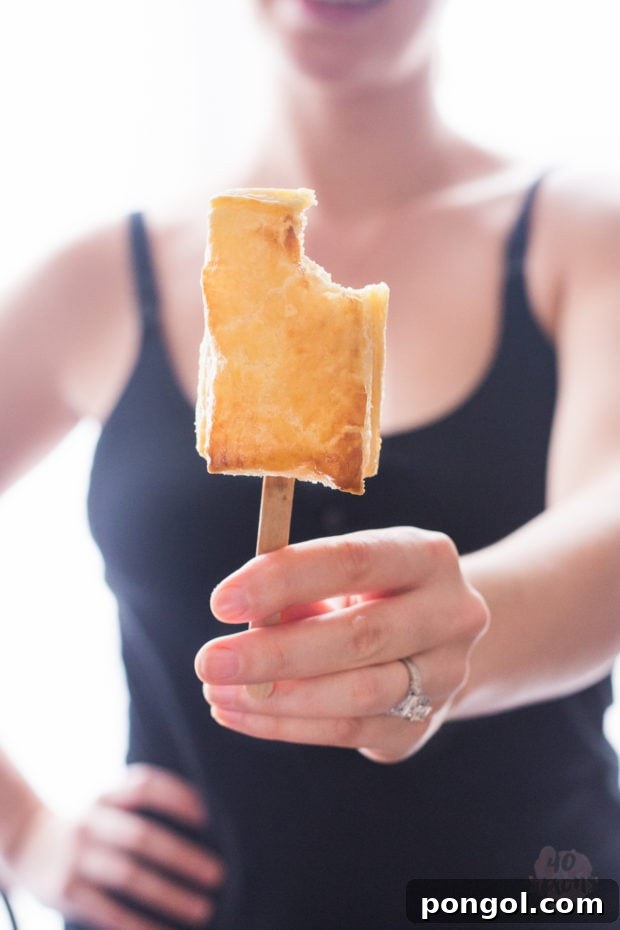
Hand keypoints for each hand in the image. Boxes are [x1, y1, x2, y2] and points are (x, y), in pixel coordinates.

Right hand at [5, 764, 224, 928]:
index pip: (146, 787)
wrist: (26, 839)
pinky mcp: (64, 892)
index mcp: (106, 795)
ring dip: (169, 895)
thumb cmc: (91, 821)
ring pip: (128, 877)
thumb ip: (144, 798)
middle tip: (219, 874)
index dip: (178, 798)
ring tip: (202, 909)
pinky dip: (137, 923)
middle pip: (142, 837)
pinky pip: (106, 910)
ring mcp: (76, 857)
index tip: (209, 816)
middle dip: (183, 857)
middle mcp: (90, 822)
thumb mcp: (109, 799)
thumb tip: (205, 813)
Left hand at [196, 527, 488, 762]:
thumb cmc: (371, 592)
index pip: (353, 561)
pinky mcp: (421, 725)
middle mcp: (450, 615)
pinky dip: (285, 726)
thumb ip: (301, 590)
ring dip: (277, 699)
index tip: (222, 602)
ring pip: (357, 695)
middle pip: (360, 637)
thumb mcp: (345, 574)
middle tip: (208, 662)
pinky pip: (348, 732)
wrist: (436, 638)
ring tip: (217, 692)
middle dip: (274, 653)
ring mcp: (445, 676)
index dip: (284, 579)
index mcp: (427, 557)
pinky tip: (240, 713)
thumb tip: (247, 627)